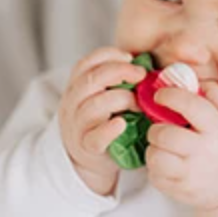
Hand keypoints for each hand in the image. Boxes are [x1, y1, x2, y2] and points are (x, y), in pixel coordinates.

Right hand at [58, 46, 146, 195]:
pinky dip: (110, 129)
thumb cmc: (102, 122)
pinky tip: (122, 124)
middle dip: (119, 71)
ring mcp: (77, 125)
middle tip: (141, 74)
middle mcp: (72, 103)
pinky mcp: (87, 147)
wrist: (88, 160)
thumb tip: (145, 63)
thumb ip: (115, 80)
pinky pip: (97, 136)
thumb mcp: (102, 96)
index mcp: (76, 87)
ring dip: (122, 99)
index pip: (86, 63)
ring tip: (139, 104)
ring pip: (95, 105)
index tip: (130, 57)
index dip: (108, 55)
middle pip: (90, 80)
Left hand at [145, 80, 217, 210]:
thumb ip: (214, 95)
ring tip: (164, 148)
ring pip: (154, 155)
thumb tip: (192, 77)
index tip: (160, 95)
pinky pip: (154, 174)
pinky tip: (167, 164)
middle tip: (160, 128)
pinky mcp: (179, 190)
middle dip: (156, 128)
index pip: (189, 105)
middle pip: (164, 133)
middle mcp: (204, 151)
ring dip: (154, 149)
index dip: (169, 95)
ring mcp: (191, 174)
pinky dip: (155, 167)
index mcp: (217, 129)